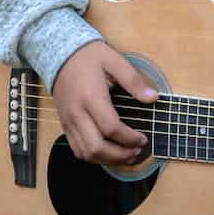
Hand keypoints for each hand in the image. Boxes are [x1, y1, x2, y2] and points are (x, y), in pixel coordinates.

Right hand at [50, 41, 158, 164]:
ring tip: (126, 156)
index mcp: (91, 97)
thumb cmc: (89, 57)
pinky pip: (77, 149)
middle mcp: (77, 113)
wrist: (60, 54)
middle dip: (120, 156)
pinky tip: (108, 153)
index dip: (129, 138)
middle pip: (97, 147)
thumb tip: (153, 98)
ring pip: (85, 153)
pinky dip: (94, 157)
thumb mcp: (114, 61)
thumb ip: (134, 81)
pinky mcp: (65, 125)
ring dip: (107, 160)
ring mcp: (68, 121)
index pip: (111, 128)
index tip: (143, 138)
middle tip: (137, 151)